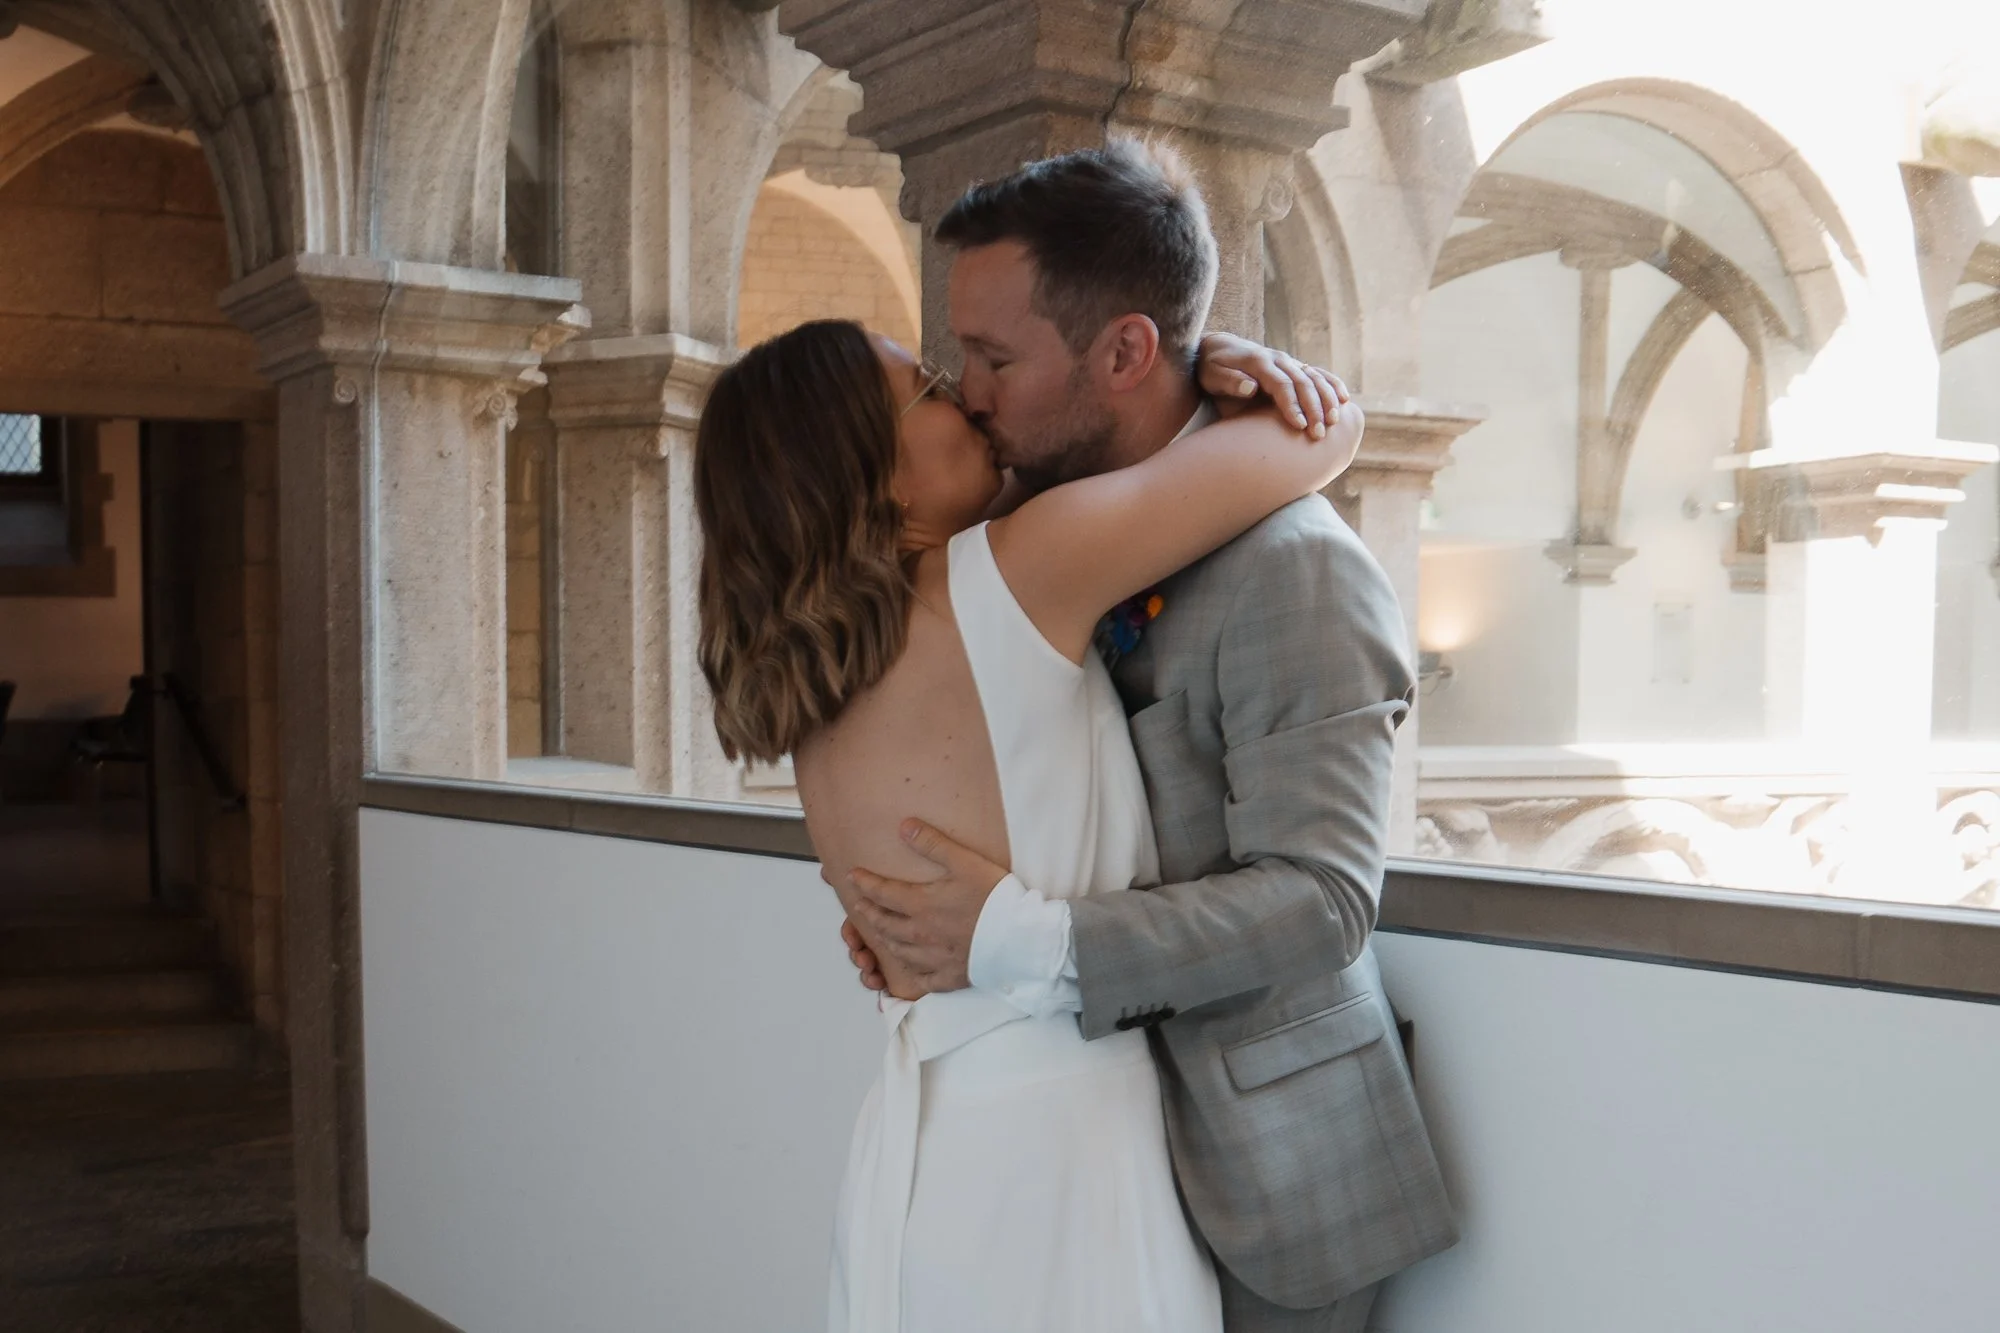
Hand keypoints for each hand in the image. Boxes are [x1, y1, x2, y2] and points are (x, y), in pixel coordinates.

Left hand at [844, 819, 1010, 997]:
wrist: (1020, 938)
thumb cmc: (994, 898)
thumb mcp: (964, 862)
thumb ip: (932, 843)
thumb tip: (903, 826)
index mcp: (921, 905)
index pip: (882, 893)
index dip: (864, 883)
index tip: (852, 877)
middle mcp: (920, 934)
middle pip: (885, 924)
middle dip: (869, 913)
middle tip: (859, 906)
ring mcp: (934, 958)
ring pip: (898, 951)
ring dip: (884, 939)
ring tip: (879, 933)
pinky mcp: (950, 977)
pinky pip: (922, 978)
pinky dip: (911, 973)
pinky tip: (910, 968)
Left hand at [1195, 332, 1350, 438]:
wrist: (1218, 348)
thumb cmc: (1212, 368)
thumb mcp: (1212, 375)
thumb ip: (1230, 381)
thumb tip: (1251, 387)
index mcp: (1259, 363)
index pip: (1281, 385)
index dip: (1292, 405)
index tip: (1299, 426)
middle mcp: (1278, 360)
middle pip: (1302, 383)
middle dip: (1313, 409)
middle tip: (1319, 434)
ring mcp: (1288, 362)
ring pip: (1314, 378)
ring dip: (1326, 399)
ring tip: (1334, 422)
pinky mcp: (1293, 366)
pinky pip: (1318, 373)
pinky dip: (1332, 384)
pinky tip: (1344, 400)